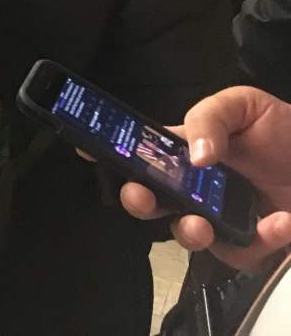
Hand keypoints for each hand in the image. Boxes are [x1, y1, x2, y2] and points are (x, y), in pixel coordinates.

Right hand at [120, 86, 290, 269]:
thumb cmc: (285, 132)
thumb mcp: (245, 105)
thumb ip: (211, 117)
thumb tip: (196, 156)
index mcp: (185, 150)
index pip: (139, 151)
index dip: (108, 152)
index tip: (87, 150)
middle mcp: (195, 187)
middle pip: (150, 199)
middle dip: (136, 199)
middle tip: (141, 196)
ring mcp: (219, 218)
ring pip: (186, 234)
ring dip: (187, 231)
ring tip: (202, 224)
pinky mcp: (250, 246)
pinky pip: (242, 253)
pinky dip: (260, 239)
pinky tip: (279, 220)